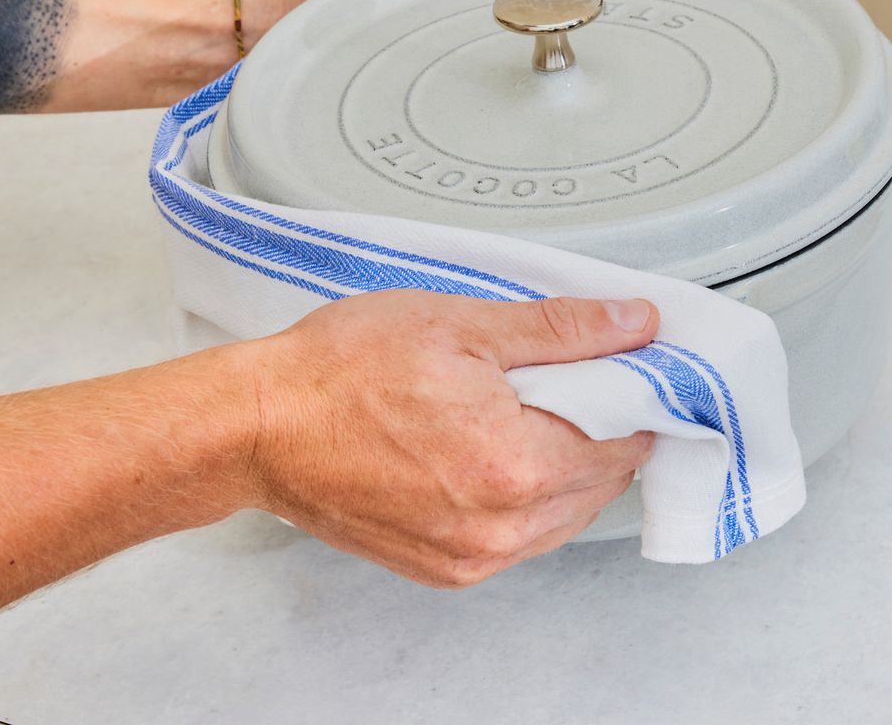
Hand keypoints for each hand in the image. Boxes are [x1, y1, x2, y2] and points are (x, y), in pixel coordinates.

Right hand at [227, 291, 658, 586]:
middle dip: (603, 428)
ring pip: (565, 514)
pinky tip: (496, 450)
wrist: (258, 427)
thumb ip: (562, 329)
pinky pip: (522, 537)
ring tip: (524, 411)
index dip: (633, 393)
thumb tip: (632, 323)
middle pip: (603, 480)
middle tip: (571, 378)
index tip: (625, 365)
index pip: (627, 437)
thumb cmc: (339, 373)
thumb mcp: (460, 323)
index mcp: (516, 466)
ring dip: (567, 466)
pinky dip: (527, 496)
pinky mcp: (446, 568)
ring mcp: (472, 555)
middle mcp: (500, 527)